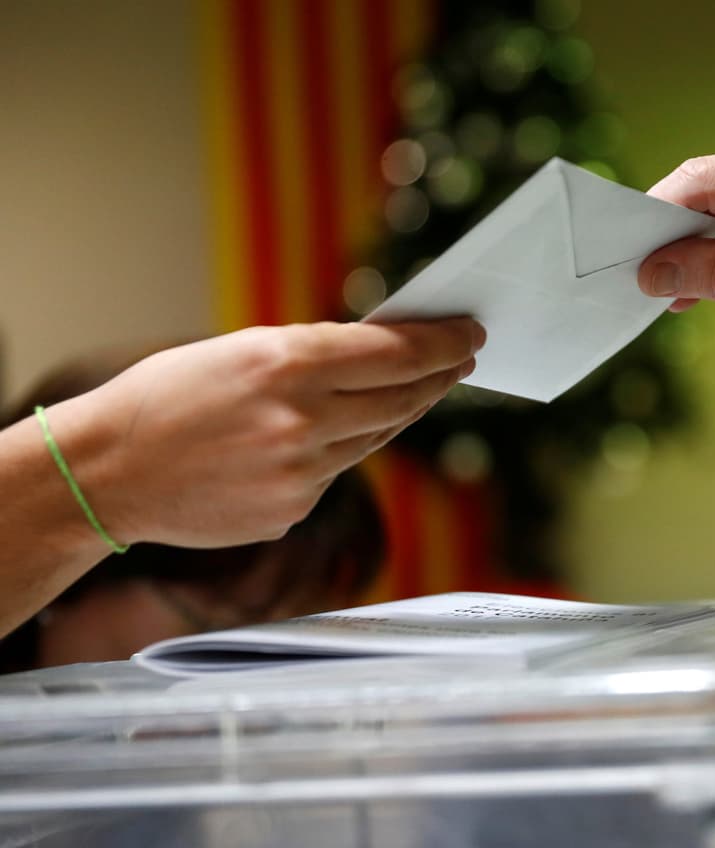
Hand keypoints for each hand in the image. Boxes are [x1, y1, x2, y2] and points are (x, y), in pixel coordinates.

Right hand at [49, 319, 482, 546]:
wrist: (108, 473)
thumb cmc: (167, 397)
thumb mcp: (239, 351)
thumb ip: (312, 355)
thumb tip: (380, 355)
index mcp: (286, 364)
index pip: (397, 352)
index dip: (443, 342)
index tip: (470, 334)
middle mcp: (303, 420)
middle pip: (403, 397)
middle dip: (439, 376)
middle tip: (461, 359)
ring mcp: (301, 472)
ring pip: (376, 436)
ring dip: (401, 410)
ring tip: (417, 389)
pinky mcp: (294, 510)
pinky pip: (337, 471)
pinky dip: (342, 449)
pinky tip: (329, 434)